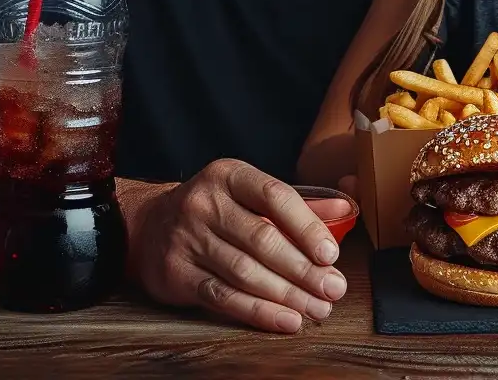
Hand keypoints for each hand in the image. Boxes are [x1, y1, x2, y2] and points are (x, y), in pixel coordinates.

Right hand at [124, 159, 347, 332]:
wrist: (149, 226)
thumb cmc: (214, 210)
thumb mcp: (249, 195)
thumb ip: (298, 204)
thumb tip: (348, 209)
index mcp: (227, 176)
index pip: (274, 195)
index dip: (306, 225)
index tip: (331, 253)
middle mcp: (203, 202)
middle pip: (262, 239)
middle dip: (304, 269)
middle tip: (333, 289)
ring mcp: (187, 238)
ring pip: (246, 272)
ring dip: (288, 295)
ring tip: (318, 309)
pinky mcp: (177, 273)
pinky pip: (224, 296)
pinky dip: (259, 312)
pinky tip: (287, 320)